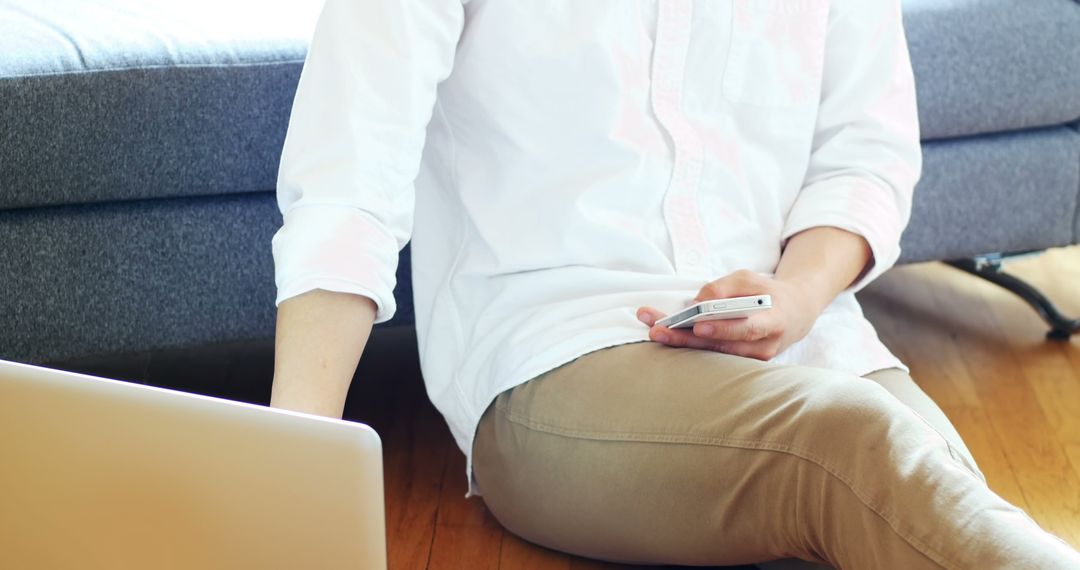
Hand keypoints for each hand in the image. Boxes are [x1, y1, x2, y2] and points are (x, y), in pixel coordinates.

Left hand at [636, 270, 825, 360]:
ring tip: (655, 332)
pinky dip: (690, 348)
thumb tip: (697, 302)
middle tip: (658, 331)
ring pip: (713, 355)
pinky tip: (669, 339)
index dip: (722, 328)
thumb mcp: (750, 280)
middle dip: (687, 339)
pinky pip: (713, 358)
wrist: (795, 314)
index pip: (747, 328)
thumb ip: (724, 288)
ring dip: (681, 344)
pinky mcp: (742, 365)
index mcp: (773, 321)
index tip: (697, 324)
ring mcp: (752, 360)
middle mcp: (764, 347)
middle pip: (722, 346)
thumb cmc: (768, 294)